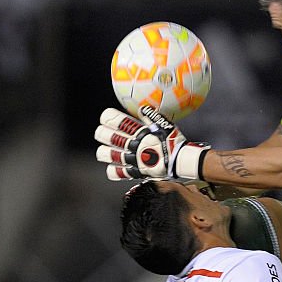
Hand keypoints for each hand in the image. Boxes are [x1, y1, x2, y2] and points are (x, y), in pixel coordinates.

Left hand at [95, 106, 209, 180]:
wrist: (180, 162)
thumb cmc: (175, 142)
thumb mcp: (165, 125)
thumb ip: (152, 116)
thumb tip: (142, 108)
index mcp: (140, 133)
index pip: (119, 122)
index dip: (109, 118)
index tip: (105, 117)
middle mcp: (134, 146)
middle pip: (109, 137)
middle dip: (102, 134)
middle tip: (100, 133)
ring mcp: (134, 159)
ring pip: (110, 155)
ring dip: (104, 152)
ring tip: (102, 151)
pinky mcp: (136, 172)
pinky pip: (119, 173)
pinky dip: (113, 171)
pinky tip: (111, 168)